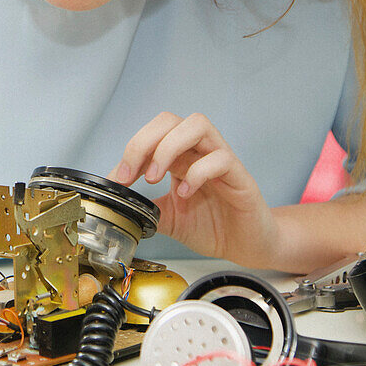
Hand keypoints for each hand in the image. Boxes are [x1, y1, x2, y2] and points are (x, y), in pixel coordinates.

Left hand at [109, 112, 281, 268]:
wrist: (247, 245)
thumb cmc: (213, 226)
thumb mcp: (169, 218)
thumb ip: (147, 208)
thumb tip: (119, 205)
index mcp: (181, 157)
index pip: (153, 133)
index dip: (131, 150)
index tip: (118, 178)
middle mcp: (199, 151)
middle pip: (170, 120)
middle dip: (144, 142)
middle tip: (131, 174)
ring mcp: (221, 160)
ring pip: (197, 125)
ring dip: (168, 147)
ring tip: (155, 177)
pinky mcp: (240, 176)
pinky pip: (220, 158)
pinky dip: (198, 172)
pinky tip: (186, 194)